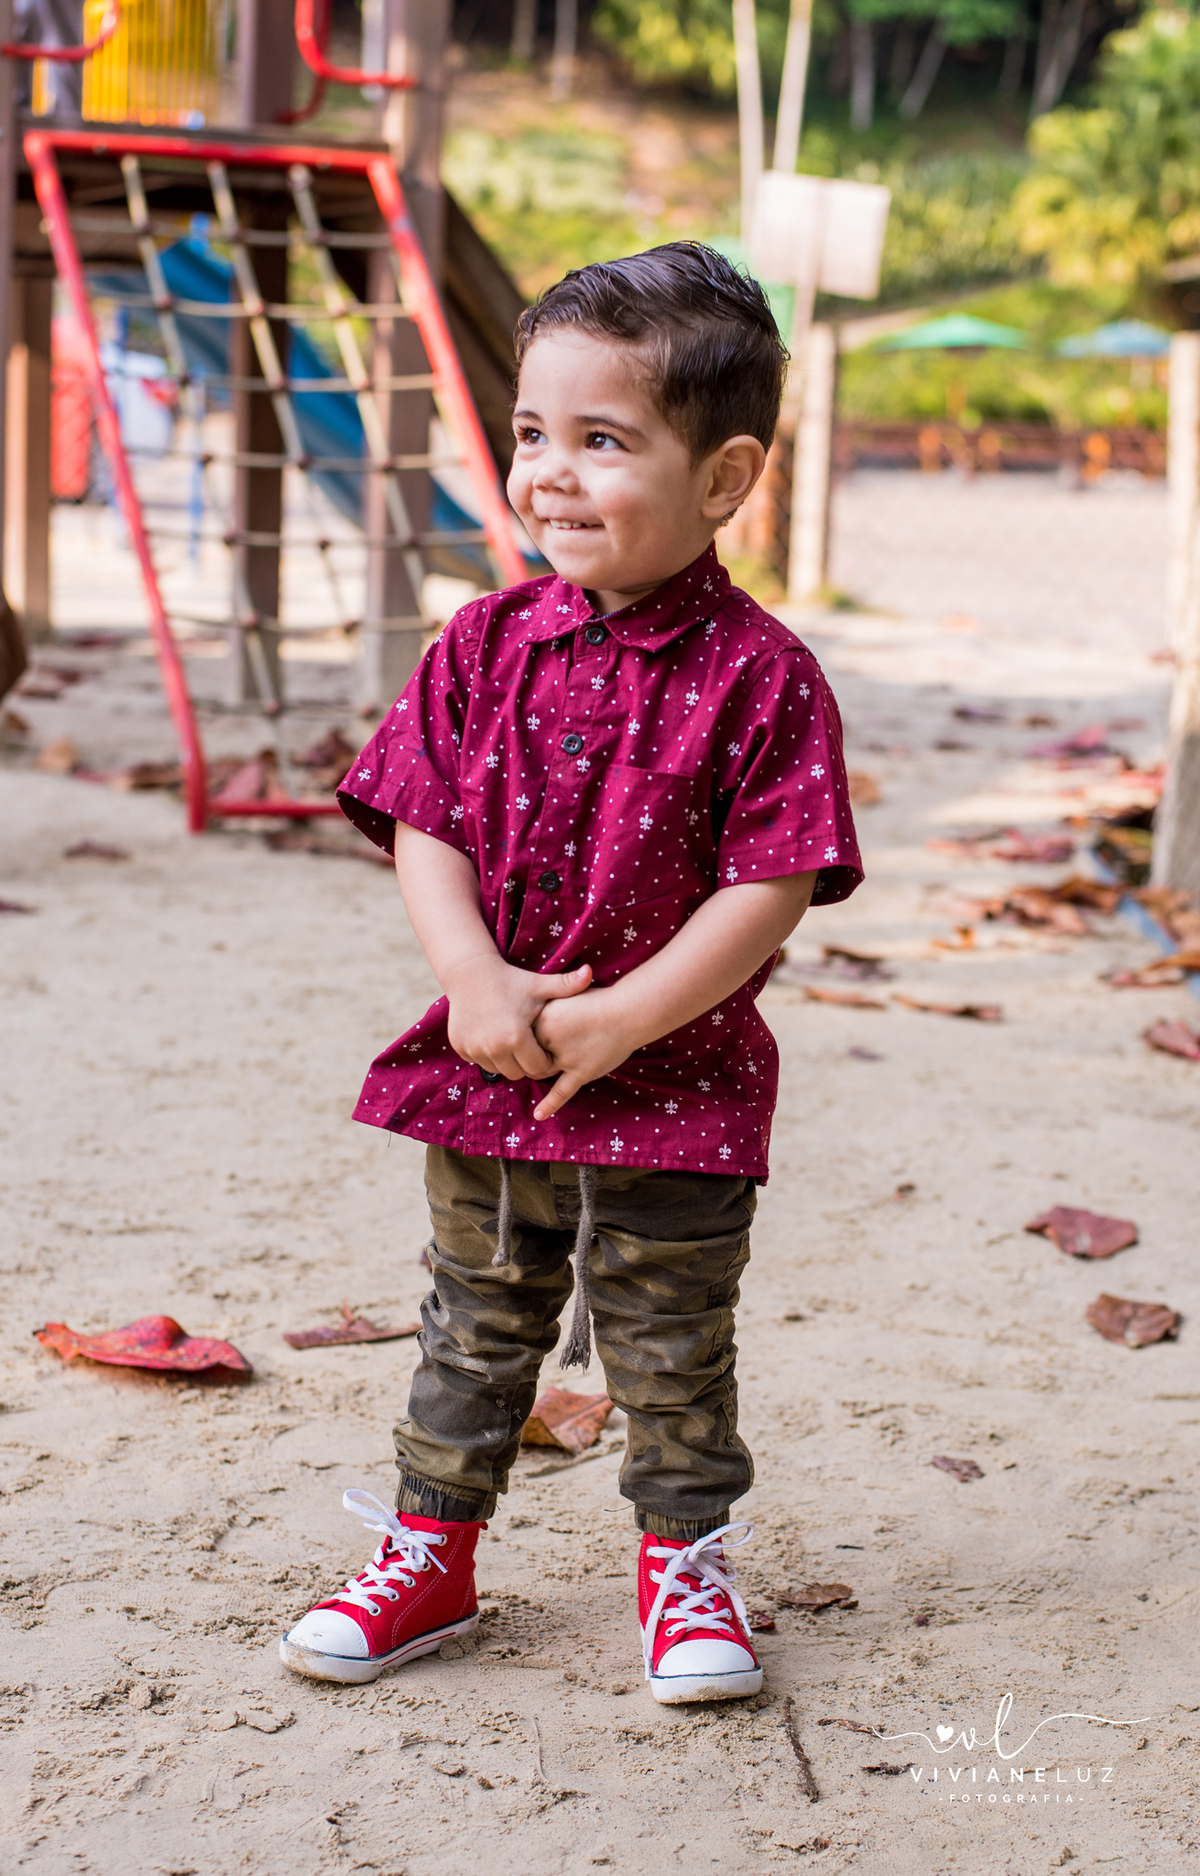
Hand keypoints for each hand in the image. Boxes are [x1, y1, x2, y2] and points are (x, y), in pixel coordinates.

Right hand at [443, 952, 592, 1080]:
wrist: (469, 973)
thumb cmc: (510, 980)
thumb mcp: (539, 985)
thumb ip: (567, 984)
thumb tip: (590, 972)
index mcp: (516, 1037)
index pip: (538, 1068)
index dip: (544, 1060)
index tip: (544, 1046)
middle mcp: (494, 1048)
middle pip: (518, 1074)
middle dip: (526, 1064)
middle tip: (528, 1045)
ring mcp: (474, 1049)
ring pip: (499, 1070)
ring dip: (507, 1061)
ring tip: (511, 1041)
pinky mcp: (461, 1048)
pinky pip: (480, 1061)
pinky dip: (488, 1054)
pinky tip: (493, 1036)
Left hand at [531, 987, 643, 1119]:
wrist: (629, 1011)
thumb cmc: (599, 1001)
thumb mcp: (565, 995)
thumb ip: (547, 1008)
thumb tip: (530, 1022)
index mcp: (544, 1016)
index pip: (522, 1033)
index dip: (527, 1034)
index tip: (529, 1033)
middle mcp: (549, 1038)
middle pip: (529, 1055)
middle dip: (532, 1054)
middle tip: (543, 1045)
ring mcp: (565, 1057)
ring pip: (541, 1071)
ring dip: (542, 1070)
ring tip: (546, 1063)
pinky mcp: (581, 1072)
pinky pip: (561, 1092)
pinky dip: (549, 1104)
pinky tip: (538, 1116)